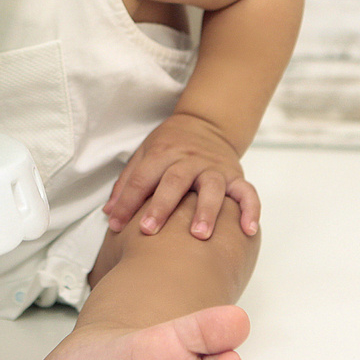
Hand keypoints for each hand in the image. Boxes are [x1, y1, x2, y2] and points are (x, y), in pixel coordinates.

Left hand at [102, 113, 259, 239]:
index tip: (116, 225)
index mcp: (162, 153)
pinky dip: (250, 210)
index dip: (127, 201)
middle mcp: (189, 160)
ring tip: (200, 236)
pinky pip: (247, 192)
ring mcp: (214, 168)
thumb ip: (127, 183)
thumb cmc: (169, 145)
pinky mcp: (235, 175)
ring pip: (212, 187)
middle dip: (161, 206)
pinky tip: (248, 230)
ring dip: (206, 211)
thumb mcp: (144, 154)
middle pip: (174, 181)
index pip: (142, 178)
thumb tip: (109, 214)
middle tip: (149, 231)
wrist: (206, 123)